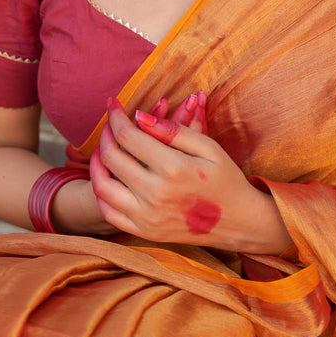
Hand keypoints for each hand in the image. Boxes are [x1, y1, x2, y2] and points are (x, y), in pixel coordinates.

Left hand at [89, 92, 259, 248]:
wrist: (239, 222)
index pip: (128, 136)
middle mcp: (155, 194)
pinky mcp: (144, 232)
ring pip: (103, 186)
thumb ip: (173, 130)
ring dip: (96, 163)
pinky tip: (108, 177)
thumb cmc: (226, 178)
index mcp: (173, 168)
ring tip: (104, 148)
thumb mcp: (208, 147)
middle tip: (111, 124)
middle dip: (106, 134)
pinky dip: (102, 192)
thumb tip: (139, 116)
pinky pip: (109, 212)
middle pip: (111, 157)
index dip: (116, 116)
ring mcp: (147, 216)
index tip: (113, 104)